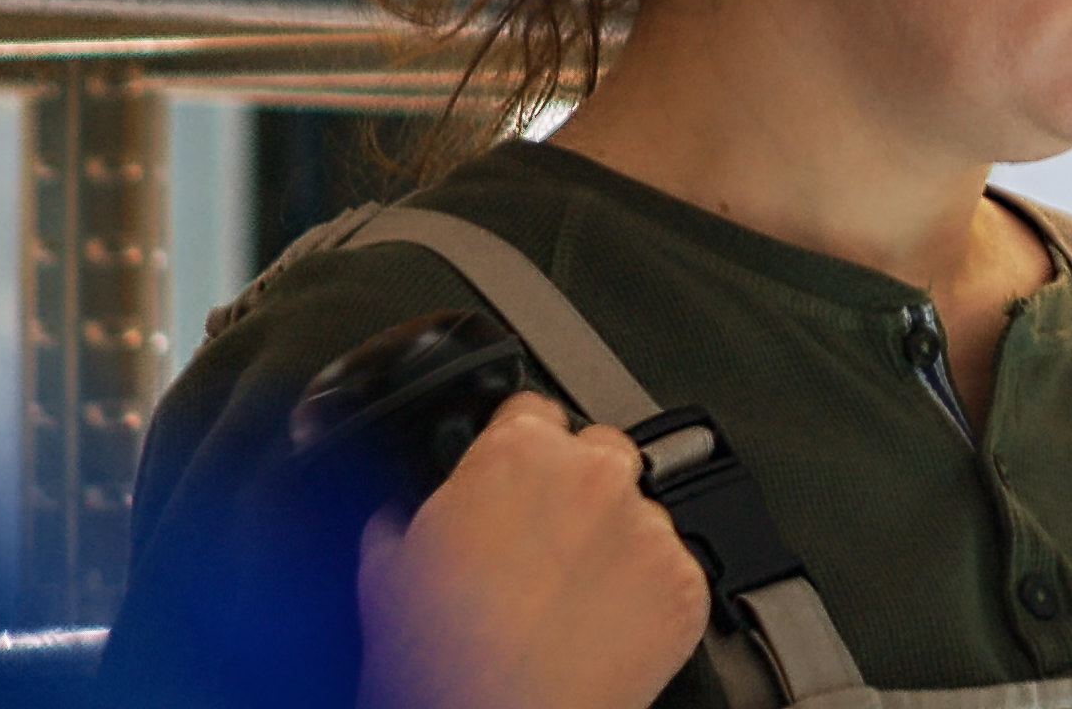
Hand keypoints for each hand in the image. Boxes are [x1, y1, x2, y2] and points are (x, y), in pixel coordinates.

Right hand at [357, 392, 706, 708]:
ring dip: (610, 543)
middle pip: (599, 454)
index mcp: (520, 452)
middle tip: (538, 549)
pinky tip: (596, 630)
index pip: (532, 411)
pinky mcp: (684, 584)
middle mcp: (596, 475)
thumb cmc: (434, 660)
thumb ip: (409, 510)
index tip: (512, 481)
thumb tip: (407, 506)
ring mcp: (649, 528)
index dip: (515, 450)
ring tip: (563, 602)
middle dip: (573, 490)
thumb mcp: (386, 566)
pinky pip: (670, 573)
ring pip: (638, 515)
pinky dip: (643, 596)